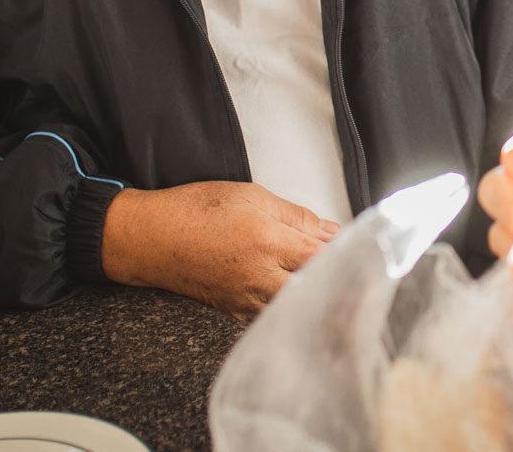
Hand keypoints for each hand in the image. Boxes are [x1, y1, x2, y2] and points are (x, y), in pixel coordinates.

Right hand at [100, 181, 338, 319]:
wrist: (149, 239)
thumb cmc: (193, 211)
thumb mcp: (250, 196)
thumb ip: (295, 216)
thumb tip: (329, 231)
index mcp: (267, 243)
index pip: (322, 257)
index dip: (346, 253)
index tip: (363, 248)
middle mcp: (259, 278)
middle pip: (314, 290)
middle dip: (335, 282)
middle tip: (355, 272)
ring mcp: (245, 300)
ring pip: (295, 308)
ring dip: (314, 296)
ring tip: (329, 283)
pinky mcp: (233, 311)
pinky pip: (272, 315)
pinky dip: (289, 307)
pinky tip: (297, 295)